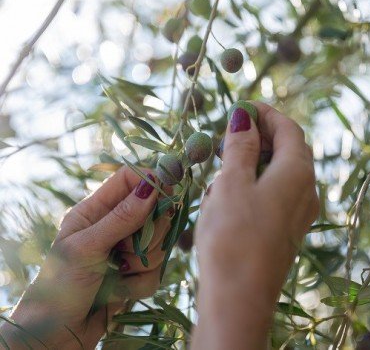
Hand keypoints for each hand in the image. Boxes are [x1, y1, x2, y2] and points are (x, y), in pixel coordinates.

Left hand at [0, 167, 170, 348]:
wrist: (57, 336)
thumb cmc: (60, 286)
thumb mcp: (86, 247)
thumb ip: (121, 217)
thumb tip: (152, 187)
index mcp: (96, 210)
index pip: (128, 179)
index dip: (151, 180)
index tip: (170, 190)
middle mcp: (114, 226)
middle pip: (154, 211)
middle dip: (148, 233)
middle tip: (126, 249)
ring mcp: (128, 250)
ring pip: (160, 243)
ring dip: (142, 262)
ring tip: (116, 273)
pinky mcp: (137, 273)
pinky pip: (157, 271)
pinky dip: (140, 284)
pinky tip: (119, 291)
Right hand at [192, 102, 318, 349]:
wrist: (239, 298)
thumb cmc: (233, 235)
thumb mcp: (232, 183)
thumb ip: (241, 146)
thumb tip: (244, 116)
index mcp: (298, 172)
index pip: (289, 129)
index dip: (267, 113)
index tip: (243, 106)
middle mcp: (306, 190)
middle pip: (289, 149)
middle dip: (261, 135)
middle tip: (230, 133)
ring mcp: (299, 212)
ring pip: (281, 172)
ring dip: (256, 160)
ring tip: (225, 162)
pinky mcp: (287, 229)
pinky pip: (275, 194)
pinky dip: (256, 182)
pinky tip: (231, 192)